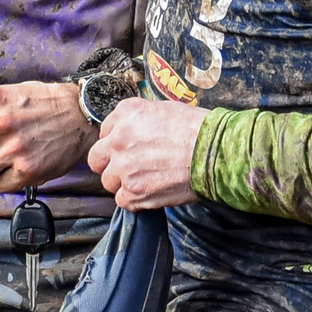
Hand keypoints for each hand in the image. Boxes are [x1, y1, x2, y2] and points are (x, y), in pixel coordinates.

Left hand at [87, 99, 202, 210]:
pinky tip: (152, 191)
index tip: (131, 148)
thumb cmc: (197, 129)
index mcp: (126, 114)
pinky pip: (122, 201)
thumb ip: (137, 120)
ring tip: (147, 180)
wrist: (215, 152)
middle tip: (129, 168)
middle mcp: (119, 139)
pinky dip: (135, 200)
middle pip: (97, 159)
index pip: (104, 132)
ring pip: (108, 182)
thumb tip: (129, 132)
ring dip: (123, 183)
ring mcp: (124, 167)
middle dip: (110, 164)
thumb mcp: (163, 109)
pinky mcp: (134, 192)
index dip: (117, 142)